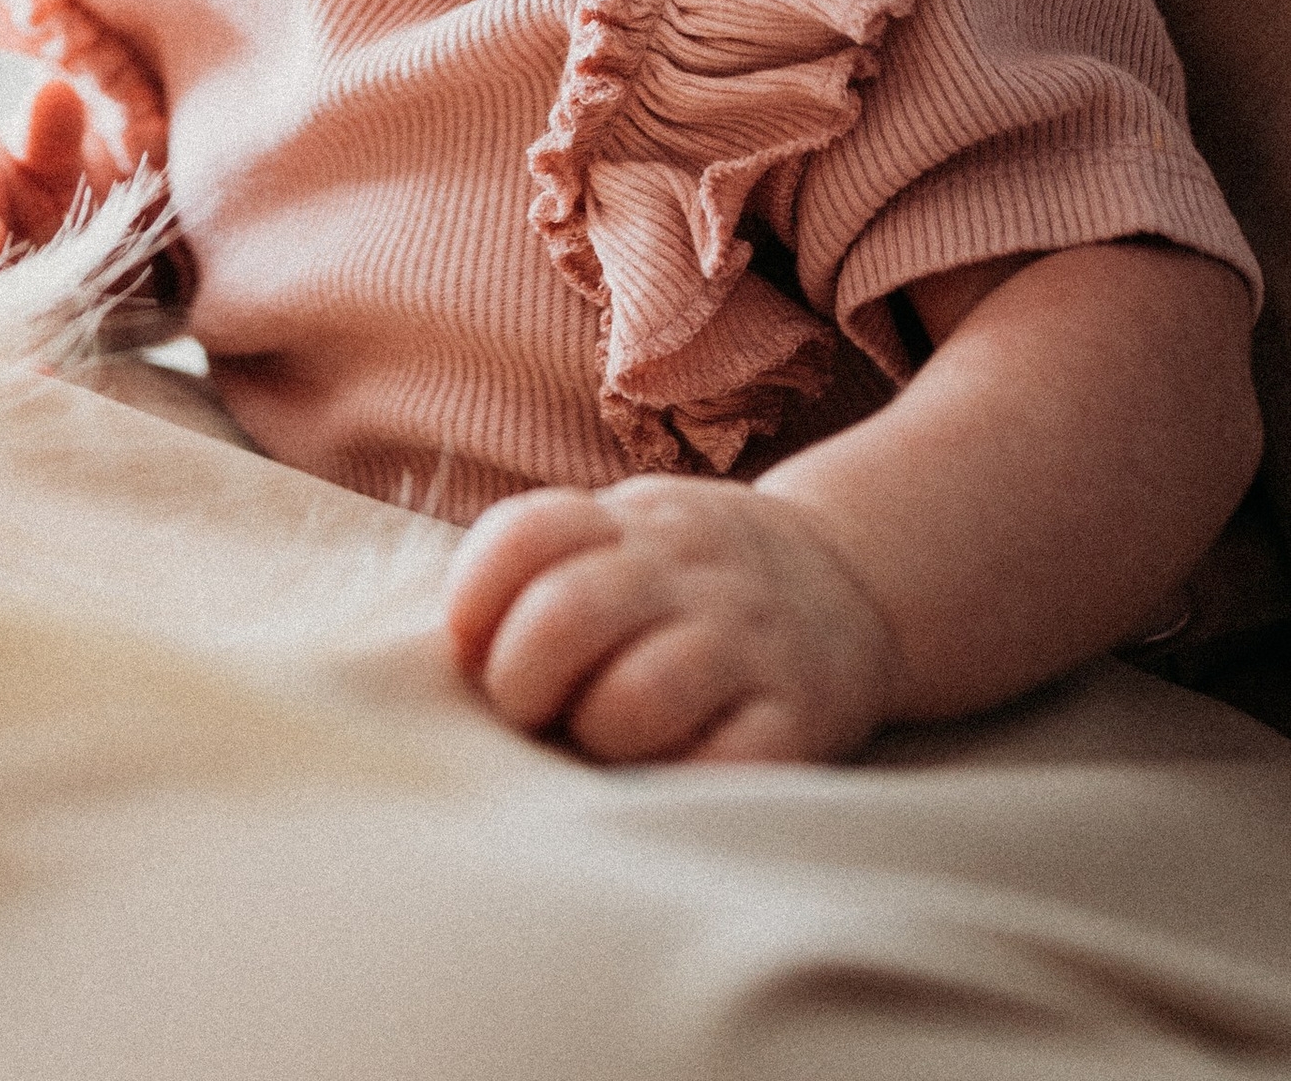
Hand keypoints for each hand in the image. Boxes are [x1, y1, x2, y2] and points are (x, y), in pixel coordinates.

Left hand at [443, 475, 903, 763]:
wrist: (851, 581)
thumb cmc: (689, 581)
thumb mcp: (621, 540)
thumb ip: (541, 574)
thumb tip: (455, 657)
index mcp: (627, 524)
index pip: (526, 534)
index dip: (475, 596)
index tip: (472, 643)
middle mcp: (684, 573)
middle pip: (566, 615)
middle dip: (521, 680)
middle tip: (530, 708)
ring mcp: (745, 643)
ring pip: (637, 699)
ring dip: (598, 735)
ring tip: (605, 739)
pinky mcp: (799, 718)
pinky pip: (724, 766)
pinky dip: (680, 781)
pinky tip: (673, 770)